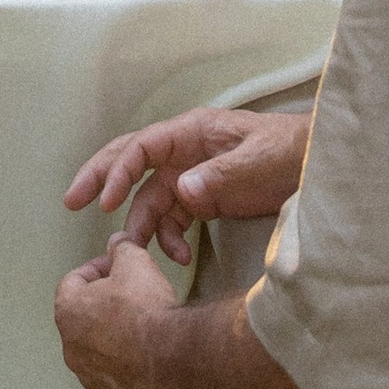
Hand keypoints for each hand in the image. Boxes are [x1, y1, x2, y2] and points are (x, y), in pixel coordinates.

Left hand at [53, 239, 190, 388]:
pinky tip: (152, 360)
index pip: (73, 282)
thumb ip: (122, 249)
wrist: (174, 364)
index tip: (117, 268)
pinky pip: (117, 381)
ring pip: (100, 353)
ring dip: (116, 340)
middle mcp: (72, 350)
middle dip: (106, 306)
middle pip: (85, 319)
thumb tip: (118, 244)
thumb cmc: (147, 312)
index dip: (97, 269)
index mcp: (69, 312)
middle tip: (133, 298)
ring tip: (146, 330)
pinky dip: (129, 370)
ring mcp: (92, 381)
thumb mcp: (135, 263)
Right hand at [65, 103, 309, 253]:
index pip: (143, 147)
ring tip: (134, 253)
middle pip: (132, 161)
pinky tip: (180, 257)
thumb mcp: (258, 162)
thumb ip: (220, 176)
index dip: (119, 170)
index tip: (105, 201)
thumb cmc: (290, 153)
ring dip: (141, 226)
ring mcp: (193, 175)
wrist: (318, 166)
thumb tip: (181, 192)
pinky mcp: (204, 198)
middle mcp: (185, 151)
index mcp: (192, 132)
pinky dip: (170, 238)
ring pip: (150, 198)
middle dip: (102, 179)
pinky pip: (173, 218)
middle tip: (71, 202)